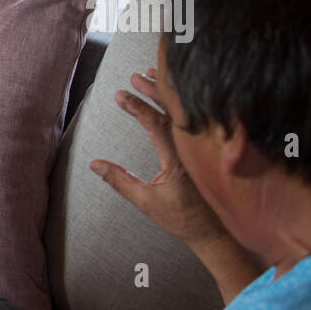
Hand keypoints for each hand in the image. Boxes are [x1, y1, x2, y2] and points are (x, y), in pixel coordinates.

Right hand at [90, 69, 229, 247]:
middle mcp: (194, 149)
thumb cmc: (183, 219)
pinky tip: (175, 98)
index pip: (157, 123)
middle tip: (135, 77)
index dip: (138, 107)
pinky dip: (183, 105)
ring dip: (168, 94)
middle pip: (174, 110)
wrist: (215, 232)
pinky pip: (196, 120)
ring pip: (187, 112)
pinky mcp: (208, 150)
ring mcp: (203, 148)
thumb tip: (95, 164)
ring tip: (152, 77)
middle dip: (153, 90)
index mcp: (179, 159)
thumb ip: (119, 180)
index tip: (121, 94)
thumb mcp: (145, 201)